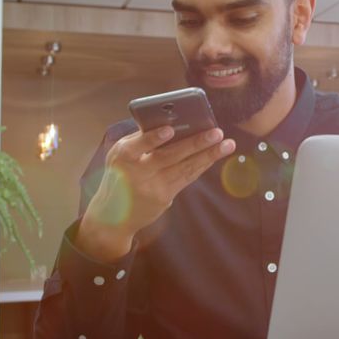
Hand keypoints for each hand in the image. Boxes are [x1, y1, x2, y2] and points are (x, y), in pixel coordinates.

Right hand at [76, 126, 234, 260]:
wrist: (111, 214)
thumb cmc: (120, 174)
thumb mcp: (121, 156)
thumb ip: (142, 141)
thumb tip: (176, 123)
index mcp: (122, 155)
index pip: (137, 145)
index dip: (153, 138)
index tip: (169, 130)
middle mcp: (136, 172)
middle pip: (169, 156)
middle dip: (195, 143)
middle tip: (217, 132)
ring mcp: (151, 187)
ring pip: (184, 168)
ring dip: (208, 155)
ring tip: (227, 144)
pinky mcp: (163, 198)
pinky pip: (186, 178)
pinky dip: (201, 165)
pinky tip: (215, 156)